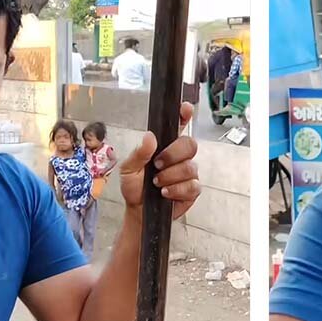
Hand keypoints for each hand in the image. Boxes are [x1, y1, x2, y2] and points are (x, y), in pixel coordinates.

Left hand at [119, 101, 199, 219]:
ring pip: (190, 167)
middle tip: (158, 164)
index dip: (184, 115)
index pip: (178, 125)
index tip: (185, 108)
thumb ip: (139, 153)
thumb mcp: (129, 169)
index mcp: (164, 146)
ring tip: (157, 184)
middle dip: (173, 154)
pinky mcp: (192, 190)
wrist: (139, 211)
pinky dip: (176, 190)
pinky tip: (166, 193)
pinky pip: (192, 186)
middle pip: (190, 144)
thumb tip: (150, 136)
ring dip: (170, 177)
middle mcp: (179, 156)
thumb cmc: (135, 187)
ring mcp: (188, 173)